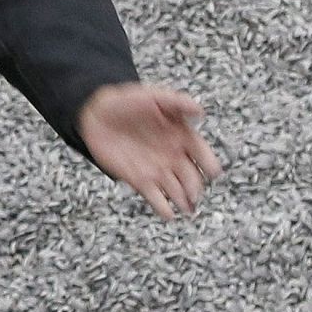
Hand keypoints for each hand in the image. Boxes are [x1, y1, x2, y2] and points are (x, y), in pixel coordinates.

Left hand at [77, 83, 222, 220]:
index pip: (201, 152)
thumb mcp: (153, 96)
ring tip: (186, 208)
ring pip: (176, 191)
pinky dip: (162, 208)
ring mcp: (157, 170)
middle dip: (195, 187)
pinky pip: (155, 198)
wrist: (97, 113)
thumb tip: (200, 111)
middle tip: (195, 194)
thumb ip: (176, 102)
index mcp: (181, 136)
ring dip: (183, 201)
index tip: (214, 172)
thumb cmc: (128, 102)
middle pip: (191, 177)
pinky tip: (168, 214)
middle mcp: (173, 156)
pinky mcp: (139, 180)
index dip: (208, 162)